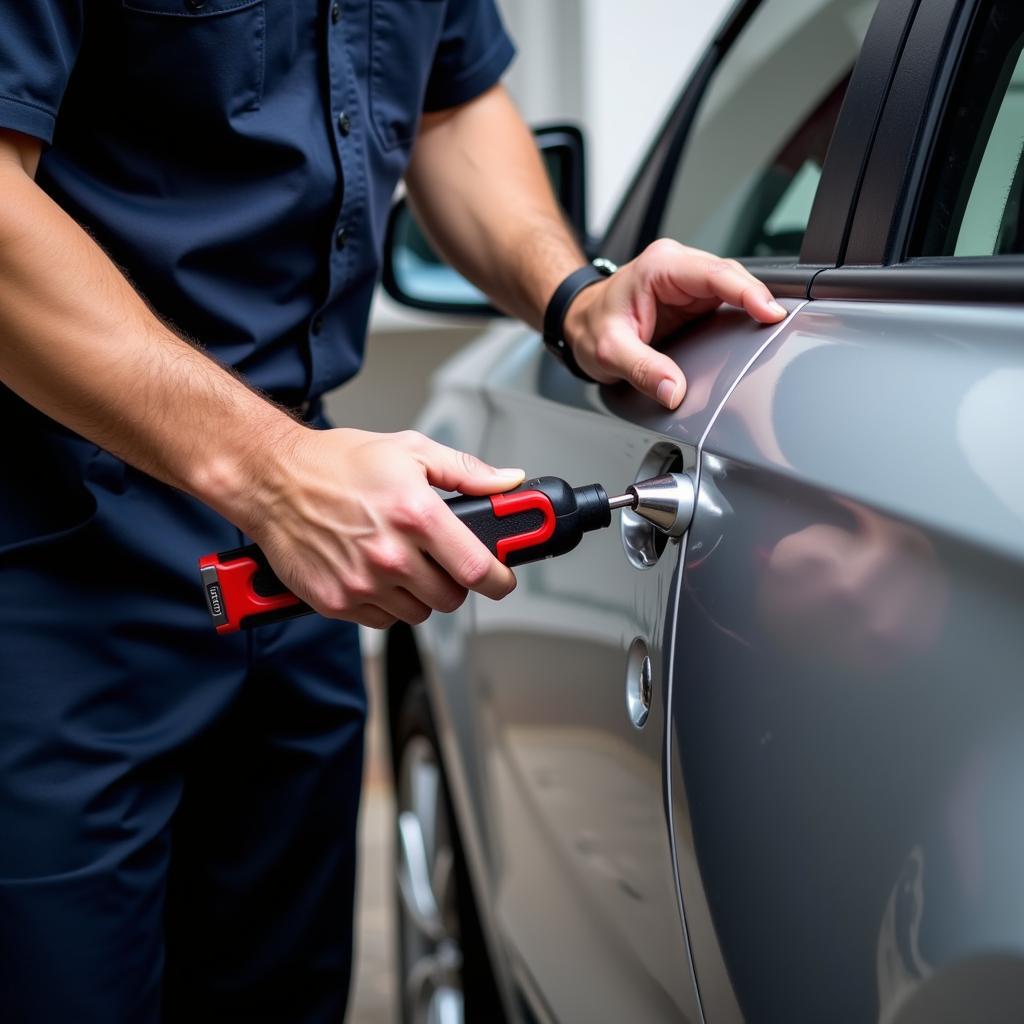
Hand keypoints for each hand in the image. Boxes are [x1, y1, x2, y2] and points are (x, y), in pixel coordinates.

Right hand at [247, 427, 523, 628]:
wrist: (273, 480)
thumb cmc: (336, 464)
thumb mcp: (410, 451)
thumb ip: (466, 471)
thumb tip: (507, 482)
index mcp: (416, 515)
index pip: (477, 569)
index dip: (499, 579)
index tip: (501, 577)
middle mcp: (391, 554)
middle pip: (451, 598)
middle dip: (454, 582)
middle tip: (440, 560)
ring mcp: (363, 583)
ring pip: (418, 613)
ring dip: (419, 595)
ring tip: (401, 561)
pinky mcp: (337, 602)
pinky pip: (382, 621)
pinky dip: (385, 604)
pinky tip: (373, 573)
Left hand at [563, 239, 786, 408]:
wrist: (579, 323)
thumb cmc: (590, 327)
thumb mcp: (609, 352)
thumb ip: (643, 370)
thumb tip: (674, 390)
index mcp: (659, 268)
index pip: (714, 274)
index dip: (747, 291)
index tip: (769, 311)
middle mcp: (677, 267)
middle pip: (731, 276)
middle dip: (757, 298)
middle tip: (779, 325)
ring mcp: (687, 281)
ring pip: (733, 286)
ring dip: (753, 305)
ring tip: (773, 329)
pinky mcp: (693, 298)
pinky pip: (725, 301)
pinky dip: (742, 314)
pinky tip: (754, 330)